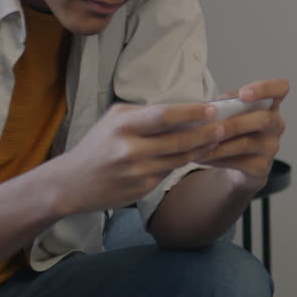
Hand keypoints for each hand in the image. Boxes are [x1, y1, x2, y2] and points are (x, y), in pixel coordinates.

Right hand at [54, 101, 225, 212]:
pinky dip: (184, 162)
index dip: (192, 111)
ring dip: (201, 149)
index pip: (165, 115)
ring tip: (217, 139)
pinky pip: (169, 172)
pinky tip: (196, 154)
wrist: (71, 182)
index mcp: (123, 125)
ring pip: (179, 158)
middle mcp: (130, 149)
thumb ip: (146, 114)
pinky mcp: (142, 189)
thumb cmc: (98, 145)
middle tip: (224, 126)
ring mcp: (137, 171)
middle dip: (206, 133)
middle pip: (179, 139)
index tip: (212, 107)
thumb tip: (184, 109)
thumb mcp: (115, 120)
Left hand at [196, 78, 288, 192]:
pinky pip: (238, 162)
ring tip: (198, 144)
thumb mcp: (232, 113)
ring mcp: (271, 147)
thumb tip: (211, 106)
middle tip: (213, 128)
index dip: (264, 89)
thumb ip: (226, 105)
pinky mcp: (262, 167)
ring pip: (246, 143)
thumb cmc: (235, 130)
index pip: (280, 88)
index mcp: (270, 105)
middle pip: (264, 120)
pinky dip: (216, 158)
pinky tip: (201, 156)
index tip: (243, 94)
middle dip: (235, 123)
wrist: (240, 165)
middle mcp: (276, 125)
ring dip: (220, 143)